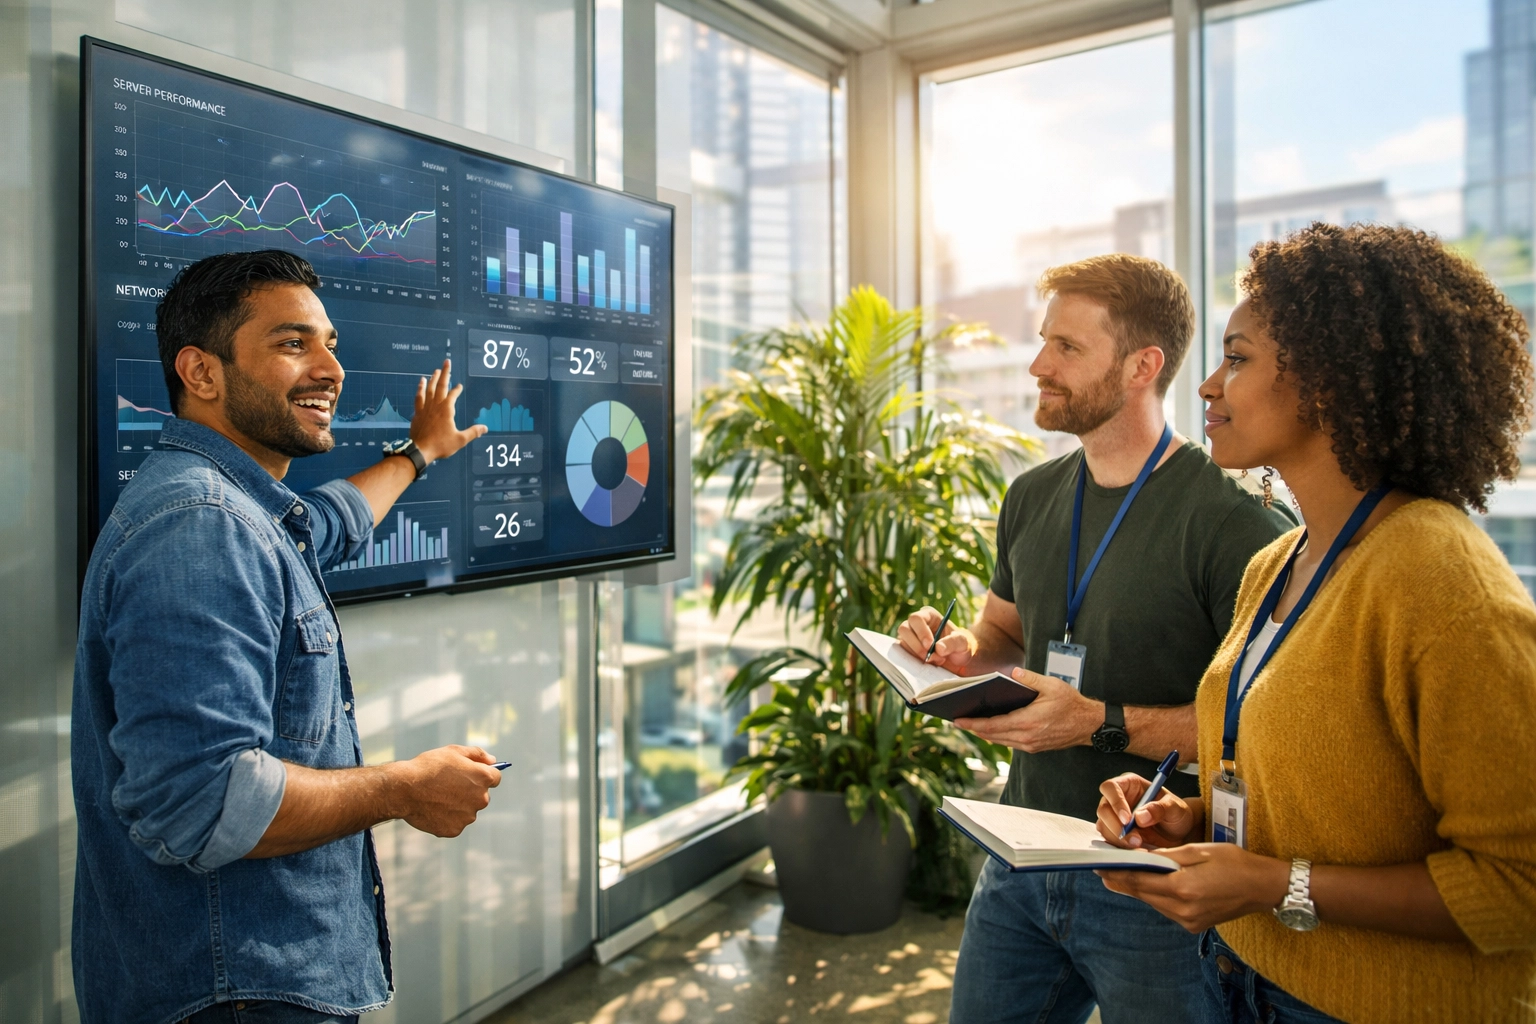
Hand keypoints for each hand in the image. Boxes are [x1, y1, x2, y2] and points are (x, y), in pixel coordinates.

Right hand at [394, 745, 501, 836]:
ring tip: (437, 797)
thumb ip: (478, 754)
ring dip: (458, 806)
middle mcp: (481, 799)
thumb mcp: (454, 751)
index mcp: (484, 778)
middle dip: (469, 791)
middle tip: (447, 786)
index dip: (482, 774)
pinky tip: (433, 809)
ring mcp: (468, 817)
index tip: (470, 775)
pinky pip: (455, 823)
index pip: (495, 777)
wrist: (404, 789)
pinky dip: (447, 818)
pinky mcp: (455, 830)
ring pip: (468, 810)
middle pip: (481, 796)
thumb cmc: (428, 767)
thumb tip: (492, 760)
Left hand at [409, 360, 486, 463]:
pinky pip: (419, 396)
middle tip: (446, 362)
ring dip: (433, 378)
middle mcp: (436, 405)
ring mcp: (425, 408)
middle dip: (445, 373)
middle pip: (441, 385)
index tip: (460, 386)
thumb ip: (473, 432)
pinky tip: (421, 382)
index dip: (457, 389)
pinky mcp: (417, 412)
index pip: (453, 394)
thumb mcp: (460, 440)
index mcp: (447, 409)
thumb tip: (485, 428)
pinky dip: (420, 388)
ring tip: (435, 371)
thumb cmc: (441, 445)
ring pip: (429, 388)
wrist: (420, 450)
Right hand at [896, 606, 976, 672]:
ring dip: (917, 654)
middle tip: (930, 656)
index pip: (916, 618)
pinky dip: (913, 660)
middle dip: (916, 645)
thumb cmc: (960, 646)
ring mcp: (910, 636)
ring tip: (935, 660)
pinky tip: (927, 664)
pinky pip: (902, 653)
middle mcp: (916, 624)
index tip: (930, 645)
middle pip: (904, 629)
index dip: (921, 631)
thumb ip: (953, 642)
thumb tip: (938, 648)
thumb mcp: (963, 643)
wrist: (957, 659)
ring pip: (902, 642)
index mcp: (929, 616)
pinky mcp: (907, 649)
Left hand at [954, 669, 1098, 751]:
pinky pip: (1010, 743)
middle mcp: (1027, 737)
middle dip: (974, 729)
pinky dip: (997, 736)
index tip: (958, 720)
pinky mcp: (1034, 747)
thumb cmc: (1072, 704)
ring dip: (984, 734)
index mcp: (1028, 721)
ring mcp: (1030, 744)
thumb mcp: (1052, 685)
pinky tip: (991, 728)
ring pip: (1000, 741)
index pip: (993, 725)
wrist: (1089, 724)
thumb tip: (1012, 673)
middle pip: (993, 735)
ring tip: (970, 724)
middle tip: (958, 721)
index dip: (974, 723)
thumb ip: (1030, 679)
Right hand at [1096, 772, 1199, 848]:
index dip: (1115, 802)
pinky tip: (1137, 849)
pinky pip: (1109, 839)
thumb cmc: (1176, 813)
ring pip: (1104, 826)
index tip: (1127, 819)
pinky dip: (1120, 846)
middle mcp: (1118, 799)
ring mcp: (1114, 816)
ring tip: (1139, 845)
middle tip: (1135, 839)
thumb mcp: (1175, 808)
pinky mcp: (1115, 833)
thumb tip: (1140, 817)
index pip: (1111, 787)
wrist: (1179, 833)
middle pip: (1103, 809)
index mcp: (1129, 784)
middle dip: (1116, 826)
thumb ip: (1159, 809)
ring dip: (1118, 838)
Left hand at [1096, 843, 1290, 932]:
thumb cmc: (1234, 862)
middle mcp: (1183, 909)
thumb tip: (1139, 855)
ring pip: (1153, 903)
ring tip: (1121, 874)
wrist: (1263, 887)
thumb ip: (1165, 855)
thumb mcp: (1197, 850)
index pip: (1139, 880)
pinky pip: (1166, 909)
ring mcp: (1188, 921)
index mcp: (1183, 888)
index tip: (1099, 866)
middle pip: (1143, 894)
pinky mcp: (1194, 925)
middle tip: (1102, 869)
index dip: (1117, 873)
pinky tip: (1150, 884)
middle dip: (1122, 881)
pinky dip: (1156, 896)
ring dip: (1139, 888)